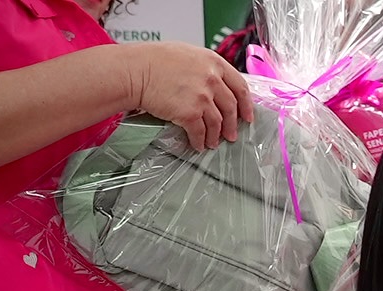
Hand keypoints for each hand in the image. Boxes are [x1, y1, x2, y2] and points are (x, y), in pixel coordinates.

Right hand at [127, 42, 253, 151]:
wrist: (135, 71)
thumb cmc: (154, 60)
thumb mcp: (188, 54)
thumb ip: (206, 69)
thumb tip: (218, 85)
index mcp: (214, 63)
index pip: (240, 86)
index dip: (246, 104)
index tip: (247, 116)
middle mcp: (211, 79)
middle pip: (231, 107)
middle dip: (233, 125)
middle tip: (232, 135)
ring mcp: (202, 97)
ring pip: (217, 123)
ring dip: (216, 136)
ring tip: (212, 142)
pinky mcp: (189, 113)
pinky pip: (200, 132)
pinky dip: (200, 141)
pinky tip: (198, 144)